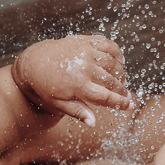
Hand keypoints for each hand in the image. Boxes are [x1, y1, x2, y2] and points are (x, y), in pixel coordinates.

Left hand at [11, 36, 132, 124]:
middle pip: (112, 81)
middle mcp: (84, 67)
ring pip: (113, 63)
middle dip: (122, 90)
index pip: (106, 97)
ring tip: (120, 81)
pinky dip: (117, 53)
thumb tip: (93, 123)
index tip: (129, 106)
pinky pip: (108, 45)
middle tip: (126, 96)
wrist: (34, 61)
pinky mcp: (85, 40)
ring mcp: (85, 52)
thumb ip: (77, 112)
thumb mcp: (58, 103)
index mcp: (78, 85)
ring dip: (120, 73)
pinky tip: (119, 62)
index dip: (120, 103)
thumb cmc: (46, 85)